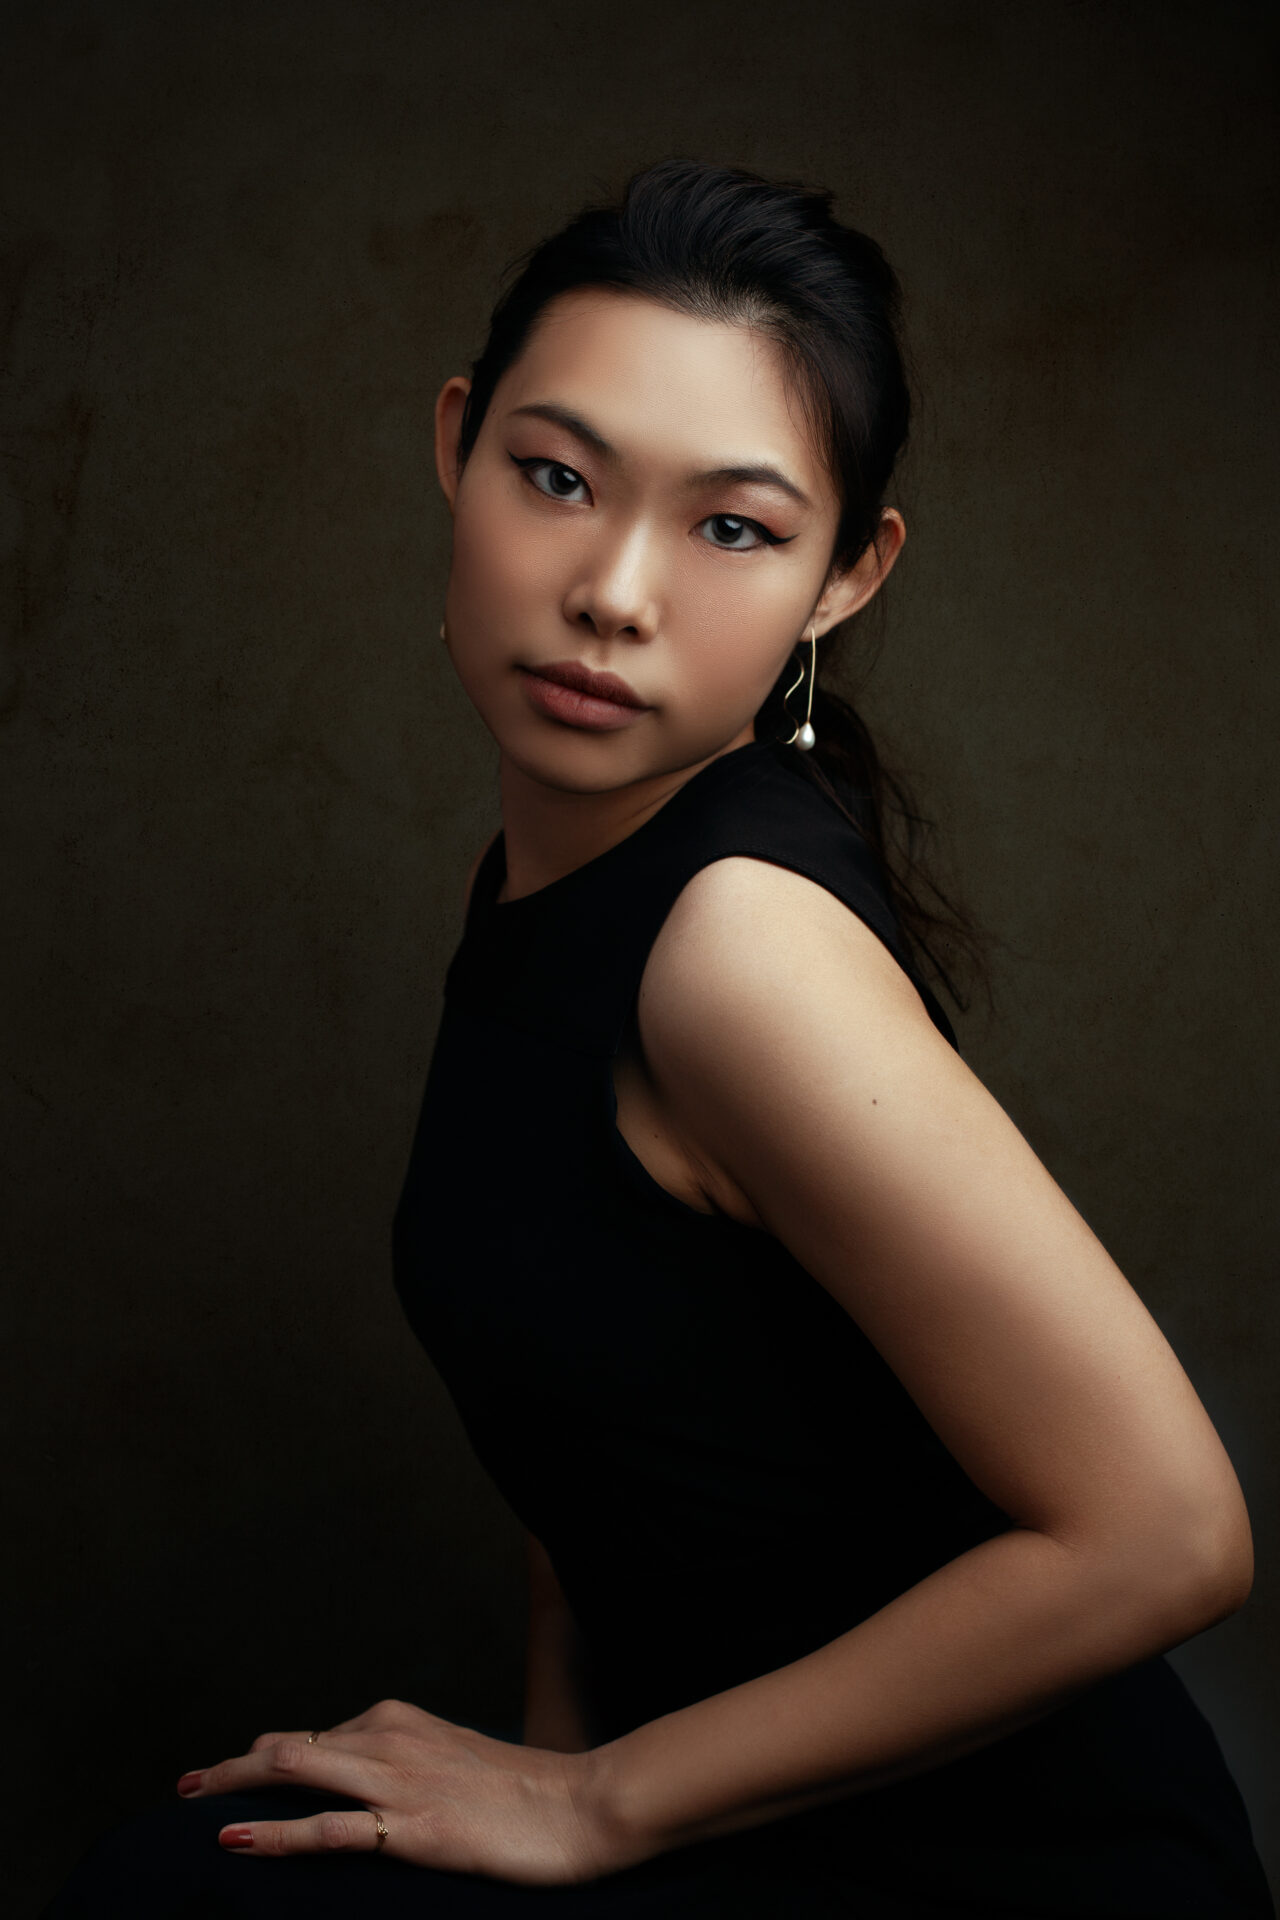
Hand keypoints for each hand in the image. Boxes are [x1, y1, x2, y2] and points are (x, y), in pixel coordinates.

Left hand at [174, 1696, 619, 1884]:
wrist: (580, 1806)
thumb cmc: (523, 1793)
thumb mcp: (452, 1763)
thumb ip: (402, 1765)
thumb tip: (358, 1783)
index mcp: (399, 1720)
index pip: (311, 1735)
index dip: (261, 1757)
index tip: (226, 1777)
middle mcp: (389, 1738)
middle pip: (287, 1746)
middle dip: (229, 1768)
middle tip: (185, 1787)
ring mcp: (398, 1782)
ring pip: (294, 1770)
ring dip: (233, 1787)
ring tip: (189, 1802)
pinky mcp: (412, 1829)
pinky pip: (327, 1829)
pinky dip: (274, 1833)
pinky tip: (236, 1840)